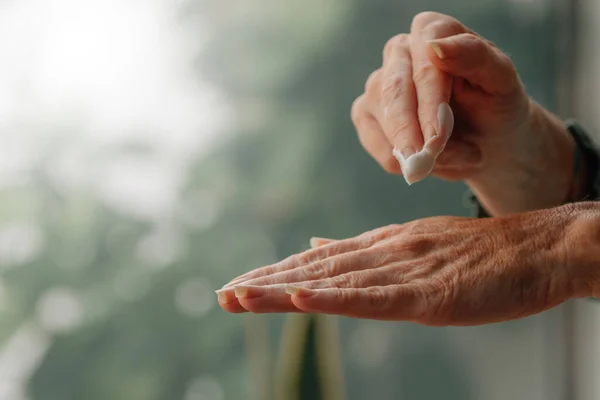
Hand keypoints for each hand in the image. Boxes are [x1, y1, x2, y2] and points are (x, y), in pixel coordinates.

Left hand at [217, 206, 589, 324]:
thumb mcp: (411, 246)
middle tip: (221, 296)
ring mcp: (404, 271)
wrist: (533, 248)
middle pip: (315, 269)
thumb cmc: (476, 253)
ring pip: (334, 281)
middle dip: (265, 283)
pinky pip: (375, 297)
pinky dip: (336, 297)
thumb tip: (316, 245)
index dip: (275, 274)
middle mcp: (383, 252)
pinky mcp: (429, 293)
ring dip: (284, 290)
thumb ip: (364, 250)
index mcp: (380, 245)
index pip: (317, 260)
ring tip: (242, 297)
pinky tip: (302, 296)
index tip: (238, 286)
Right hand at [353, 12, 575, 214]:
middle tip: (426, 164)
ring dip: (421, 153)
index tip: (438, 134)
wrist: (489, 140)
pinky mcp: (366, 115)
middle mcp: (399, 52)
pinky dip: (406, 164)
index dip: (430, 100)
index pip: (424, 61)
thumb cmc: (497, 103)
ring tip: (461, 155)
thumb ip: (475, 56)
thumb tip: (434, 46)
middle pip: (394, 92)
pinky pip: (379, 147)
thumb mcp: (501, 81)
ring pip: (386, 123)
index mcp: (431, 31)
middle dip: (411, 132)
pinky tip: (434, 161)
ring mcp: (377, 84)